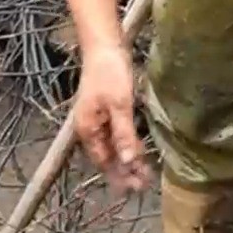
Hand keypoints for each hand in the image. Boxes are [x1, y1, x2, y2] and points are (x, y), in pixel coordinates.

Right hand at [74, 42, 150, 193]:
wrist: (104, 45)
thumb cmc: (110, 73)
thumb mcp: (120, 105)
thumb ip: (123, 134)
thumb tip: (127, 161)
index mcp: (87, 129)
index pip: (104, 162)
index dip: (121, 176)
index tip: (139, 187)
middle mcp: (88, 128)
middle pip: (106, 157)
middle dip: (124, 172)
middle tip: (145, 185)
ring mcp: (96, 119)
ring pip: (111, 147)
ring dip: (126, 160)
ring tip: (143, 172)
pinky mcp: (105, 111)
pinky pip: (114, 135)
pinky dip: (125, 145)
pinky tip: (136, 149)